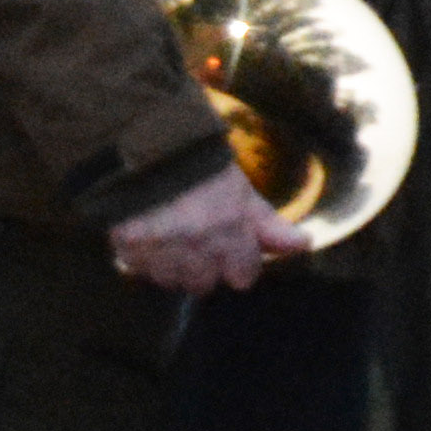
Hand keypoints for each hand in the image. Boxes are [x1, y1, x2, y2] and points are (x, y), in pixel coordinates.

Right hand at [105, 159, 292, 293]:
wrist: (142, 145)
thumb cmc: (197, 166)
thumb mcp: (239, 191)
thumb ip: (268, 225)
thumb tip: (302, 245)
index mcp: (229, 230)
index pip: (243, 276)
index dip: (237, 260)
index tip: (228, 244)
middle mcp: (197, 247)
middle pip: (205, 284)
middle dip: (201, 266)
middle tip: (193, 238)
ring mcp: (161, 251)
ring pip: (171, 281)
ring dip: (170, 265)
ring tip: (166, 236)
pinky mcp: (128, 250)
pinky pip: (140, 270)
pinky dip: (143, 258)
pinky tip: (145, 233)